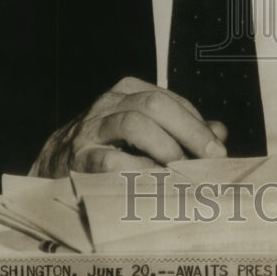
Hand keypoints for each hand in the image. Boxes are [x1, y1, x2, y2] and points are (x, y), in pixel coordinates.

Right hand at [30, 76, 227, 177]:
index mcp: (127, 93)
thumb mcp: (144, 131)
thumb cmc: (109, 147)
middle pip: (155, 104)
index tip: (219, 149)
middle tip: (211, 158)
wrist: (56, 165)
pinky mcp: (80, 158)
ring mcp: (92, 129)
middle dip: (189, 131)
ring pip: (134, 124)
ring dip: (165, 148)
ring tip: (182, 170)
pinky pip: (112, 160)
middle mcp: (109, 104)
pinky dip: (138, 170)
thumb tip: (220, 132)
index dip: (198, 124)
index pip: (171, 100)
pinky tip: (155, 182)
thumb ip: (180, 129)